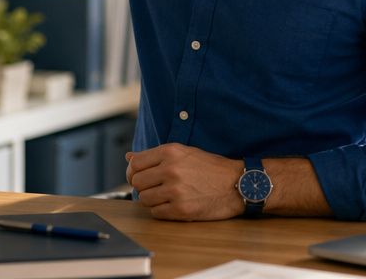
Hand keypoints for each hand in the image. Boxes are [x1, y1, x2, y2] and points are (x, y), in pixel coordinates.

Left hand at [125, 143, 243, 220]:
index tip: (137, 177)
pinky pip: (156, 213)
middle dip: (143, 186)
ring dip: (151, 200)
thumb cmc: (212, 168)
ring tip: (166, 196)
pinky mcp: (181, 210)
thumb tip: (128, 157)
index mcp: (170, 152)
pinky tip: (173, 205)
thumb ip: (155, 155)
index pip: (135, 164)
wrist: (237, 184)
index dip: (133, 172)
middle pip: (136, 182)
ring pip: (144, 199)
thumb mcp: (185, 152)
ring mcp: (175, 191)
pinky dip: (161, 210)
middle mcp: (171, 170)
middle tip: (154, 188)